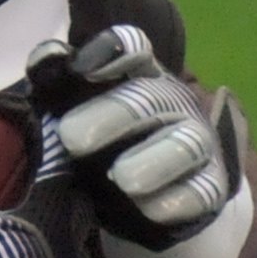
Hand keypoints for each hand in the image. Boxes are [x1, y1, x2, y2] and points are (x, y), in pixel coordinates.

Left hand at [23, 25, 256, 257]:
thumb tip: (47, 58)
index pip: (130, 49)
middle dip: (113, 115)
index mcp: (137, 74)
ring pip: (186, 145)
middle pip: (149, 99)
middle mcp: (171, 102)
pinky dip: (177, 201)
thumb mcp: (73, 111)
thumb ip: (56, 82)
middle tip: (71, 138)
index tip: (79, 70)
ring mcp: (196, 143)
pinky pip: (201, 191)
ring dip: (153, 162)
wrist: (141, 199)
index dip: (110, 52)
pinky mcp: (209, 186)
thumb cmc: (101, 142)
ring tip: (122, 178)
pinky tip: (151, 209)